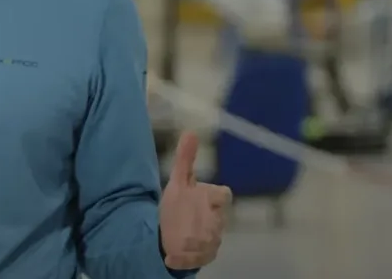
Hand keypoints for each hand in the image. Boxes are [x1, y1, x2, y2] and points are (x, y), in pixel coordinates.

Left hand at [159, 131, 231, 269]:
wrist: (170, 231)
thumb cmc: (178, 204)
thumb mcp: (178, 181)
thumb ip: (185, 159)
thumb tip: (191, 132)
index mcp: (211, 200)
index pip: (222, 195)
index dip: (213, 196)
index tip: (199, 195)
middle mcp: (216, 221)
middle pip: (216, 222)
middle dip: (200, 223)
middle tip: (183, 224)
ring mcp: (212, 240)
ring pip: (207, 242)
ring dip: (190, 242)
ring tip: (176, 240)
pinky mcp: (204, 256)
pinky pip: (198, 259)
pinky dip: (183, 259)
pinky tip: (169, 257)